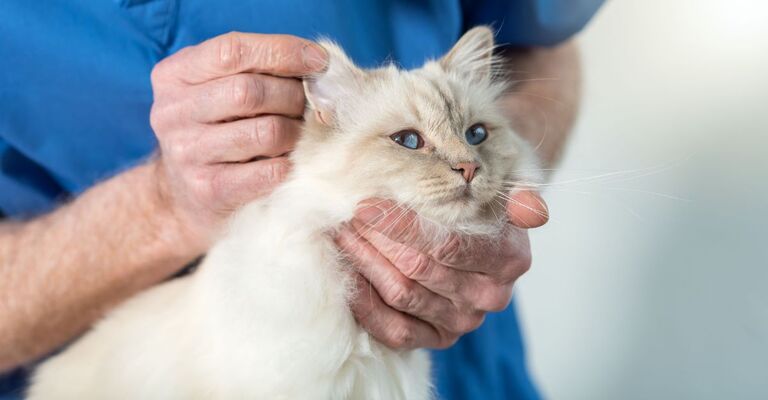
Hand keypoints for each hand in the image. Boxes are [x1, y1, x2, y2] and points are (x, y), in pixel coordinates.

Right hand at [148, 32, 327, 251]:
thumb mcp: (219, 88)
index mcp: (174, 75)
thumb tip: (316, 64)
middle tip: (309, 106)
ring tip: (299, 134)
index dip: (282, 51)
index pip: (233, 51)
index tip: (319, 60)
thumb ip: (256, 69)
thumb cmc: (216, 129)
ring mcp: (187, 153)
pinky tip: (289, 160)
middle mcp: (172, 112)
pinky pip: (268, 171)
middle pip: (250, 91)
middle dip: (293, 96)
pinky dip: (289, 164)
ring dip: (295, 132)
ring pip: (266, 132)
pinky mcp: (208, 190)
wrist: (185, 196)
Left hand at [336, 191, 547, 348]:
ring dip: (365, 262)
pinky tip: (349, 273)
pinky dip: (366, 302)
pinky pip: (395, 329)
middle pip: (419, 268)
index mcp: (510, 258)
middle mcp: (490, 296)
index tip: (366, 203)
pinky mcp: (438, 339)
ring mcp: (463, 321)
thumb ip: (518, 194)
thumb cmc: (482, 205)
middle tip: (346, 214)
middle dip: (376, 238)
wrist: (481, 236)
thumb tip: (531, 210)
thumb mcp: (504, 188)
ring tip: (342, 234)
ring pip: (402, 294)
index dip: (401, 224)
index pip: (447, 244)